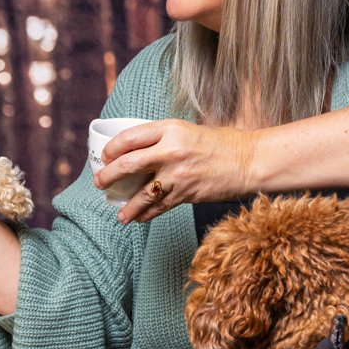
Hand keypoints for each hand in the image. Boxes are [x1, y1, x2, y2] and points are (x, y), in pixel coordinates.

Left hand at [95, 120, 258, 222]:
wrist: (249, 161)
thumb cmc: (222, 143)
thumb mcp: (189, 130)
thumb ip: (164, 139)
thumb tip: (138, 151)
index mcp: (170, 130)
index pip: (130, 138)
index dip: (112, 149)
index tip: (105, 156)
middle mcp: (171, 151)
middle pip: (128, 164)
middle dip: (108, 175)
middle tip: (99, 183)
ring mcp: (177, 175)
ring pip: (142, 193)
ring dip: (127, 205)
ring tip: (118, 213)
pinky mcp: (186, 194)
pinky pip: (159, 207)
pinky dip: (147, 214)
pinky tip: (139, 218)